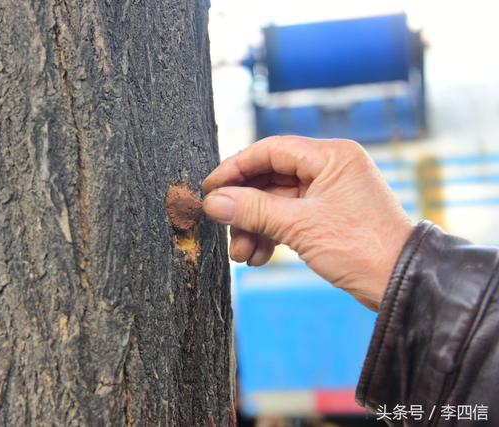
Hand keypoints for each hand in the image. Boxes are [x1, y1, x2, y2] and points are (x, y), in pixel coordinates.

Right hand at [202, 136, 412, 310]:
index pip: (270, 150)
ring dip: (254, 227)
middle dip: (244, 208)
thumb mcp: (300, 226)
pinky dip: (270, 236)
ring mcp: (328, 194)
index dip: (235, 168)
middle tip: (223, 228)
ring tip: (241, 255)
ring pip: (276, 203)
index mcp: (331, 156)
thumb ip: (253, 210)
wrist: (402, 284)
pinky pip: (288, 219)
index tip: (210, 189)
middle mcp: (330, 169)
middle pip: (270, 179)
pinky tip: (258, 257)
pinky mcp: (327, 217)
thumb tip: (213, 202)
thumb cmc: (362, 248)